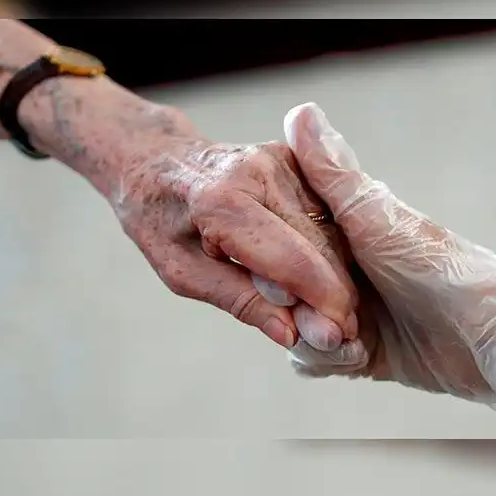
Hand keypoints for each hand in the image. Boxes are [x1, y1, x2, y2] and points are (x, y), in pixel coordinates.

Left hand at [109, 106, 358, 348]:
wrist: (155, 160)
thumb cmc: (160, 219)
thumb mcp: (183, 273)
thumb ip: (240, 300)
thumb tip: (292, 333)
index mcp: (222, 201)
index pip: (293, 259)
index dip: (323, 303)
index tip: (340, 337)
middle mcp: (260, 171)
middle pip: (322, 245)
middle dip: (336, 294)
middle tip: (340, 334)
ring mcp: (283, 159)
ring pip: (333, 229)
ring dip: (337, 272)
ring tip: (326, 308)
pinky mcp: (296, 158)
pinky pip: (326, 213)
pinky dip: (329, 248)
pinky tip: (320, 273)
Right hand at [272, 103, 495, 426]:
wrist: (491, 342)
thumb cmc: (441, 272)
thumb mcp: (376, 220)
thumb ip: (332, 173)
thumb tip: (300, 110)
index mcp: (340, 228)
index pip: (276, 237)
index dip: (273, 259)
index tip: (285, 276)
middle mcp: (338, 267)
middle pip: (279, 288)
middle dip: (297, 309)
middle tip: (334, 320)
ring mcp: (346, 309)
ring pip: (293, 325)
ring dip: (317, 340)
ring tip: (354, 341)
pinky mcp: (357, 349)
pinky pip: (315, 358)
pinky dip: (330, 361)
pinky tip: (360, 357)